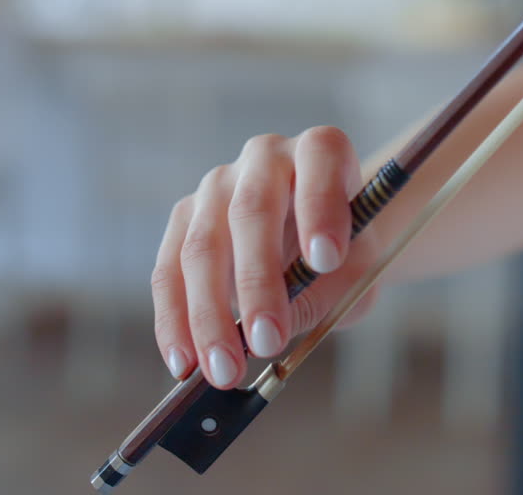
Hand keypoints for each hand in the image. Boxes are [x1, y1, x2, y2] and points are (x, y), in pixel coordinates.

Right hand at [150, 127, 382, 388]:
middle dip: (257, 282)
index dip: (321, 207)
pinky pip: (168, 273)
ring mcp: (216, 187)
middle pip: (251, 210)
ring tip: (225, 371)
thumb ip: (321, 295)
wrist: (322, 243)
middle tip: (269, 341)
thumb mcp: (354, 273)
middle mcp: (264, 158)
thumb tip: (264, 336)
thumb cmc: (345, 253)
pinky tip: (183, 363)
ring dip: (209, 316)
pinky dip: (174, 322)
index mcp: (321, 150)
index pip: (320, 161)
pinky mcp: (184, 221)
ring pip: (202, 247)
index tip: (326, 260)